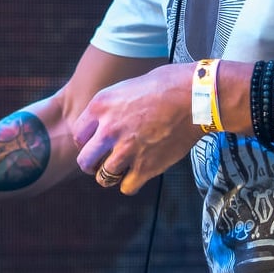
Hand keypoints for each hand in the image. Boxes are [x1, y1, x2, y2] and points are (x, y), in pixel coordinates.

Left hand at [73, 62, 202, 194]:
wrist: (195, 96)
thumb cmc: (168, 85)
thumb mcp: (128, 86)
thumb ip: (112, 107)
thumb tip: (108, 120)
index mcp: (101, 106)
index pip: (78, 135)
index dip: (87, 142)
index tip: (97, 144)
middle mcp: (108, 130)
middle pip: (84, 161)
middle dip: (92, 164)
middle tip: (102, 162)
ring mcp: (126, 150)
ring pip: (103, 178)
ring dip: (112, 175)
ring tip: (123, 168)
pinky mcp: (146, 166)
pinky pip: (127, 187)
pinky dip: (131, 184)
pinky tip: (139, 174)